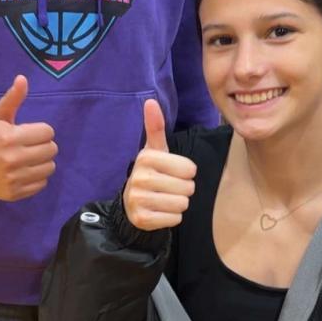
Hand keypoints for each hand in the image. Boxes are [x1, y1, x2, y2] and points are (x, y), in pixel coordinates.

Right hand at [0, 75, 56, 200]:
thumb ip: (12, 98)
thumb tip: (23, 78)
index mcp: (9, 137)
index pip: (47, 132)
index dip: (41, 130)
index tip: (29, 132)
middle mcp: (12, 159)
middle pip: (51, 150)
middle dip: (43, 145)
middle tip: (30, 145)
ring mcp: (13, 178)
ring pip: (49, 168)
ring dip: (42, 161)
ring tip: (29, 158)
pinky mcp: (13, 193)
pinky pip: (41, 184)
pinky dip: (36, 177)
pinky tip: (24, 171)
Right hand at [122, 100, 196, 229]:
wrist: (131, 204)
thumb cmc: (152, 173)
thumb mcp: (155, 150)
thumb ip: (155, 127)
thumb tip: (150, 101)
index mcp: (146, 157)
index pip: (190, 169)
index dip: (186, 172)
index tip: (172, 173)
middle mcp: (140, 177)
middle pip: (188, 187)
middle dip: (183, 190)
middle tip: (168, 188)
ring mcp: (138, 199)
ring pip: (182, 204)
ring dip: (178, 204)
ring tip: (165, 199)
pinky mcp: (141, 219)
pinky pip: (175, 219)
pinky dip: (172, 218)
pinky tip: (161, 212)